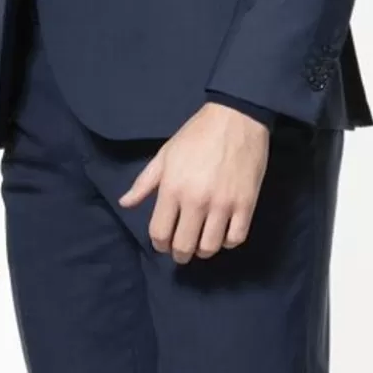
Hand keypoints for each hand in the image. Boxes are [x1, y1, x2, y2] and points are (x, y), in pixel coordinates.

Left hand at [118, 102, 269, 261]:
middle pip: (184, 246)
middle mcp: (196, 201)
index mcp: (173, 188)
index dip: (159, 244)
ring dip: (204, 250)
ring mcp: (223, 204)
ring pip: (210, 247)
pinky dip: (228, 242)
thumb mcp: (165, 155)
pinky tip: (224, 233)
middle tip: (182, 251)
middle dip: (180, 254)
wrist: (237, 118)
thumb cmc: (197, 135)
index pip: (160, 233)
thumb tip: (125, 204)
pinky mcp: (247, 204)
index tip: (163, 243)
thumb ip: (144, 183)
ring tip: (202, 243)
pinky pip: (236, 238)